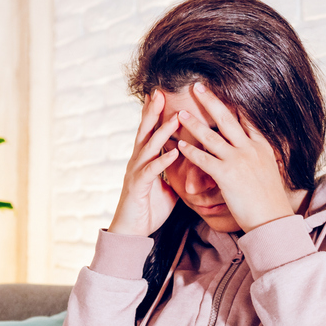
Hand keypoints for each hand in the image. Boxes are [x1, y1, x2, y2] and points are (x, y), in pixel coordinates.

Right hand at [108, 90, 182, 236]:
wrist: (132, 232)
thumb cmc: (149, 209)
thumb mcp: (168, 187)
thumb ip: (176, 173)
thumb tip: (193, 165)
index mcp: (144, 160)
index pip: (149, 132)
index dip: (154, 114)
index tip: (161, 95)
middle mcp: (137, 162)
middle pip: (144, 132)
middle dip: (152, 112)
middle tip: (160, 92)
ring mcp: (136, 173)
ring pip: (148, 147)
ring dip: (162, 132)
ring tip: (175, 117)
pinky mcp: (138, 187)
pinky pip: (151, 171)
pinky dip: (163, 161)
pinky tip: (175, 152)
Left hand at [174, 82, 297, 231]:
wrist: (273, 219)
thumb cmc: (269, 200)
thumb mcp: (269, 170)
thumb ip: (260, 155)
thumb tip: (255, 148)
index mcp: (262, 146)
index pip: (246, 118)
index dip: (232, 103)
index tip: (220, 89)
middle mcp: (250, 148)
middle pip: (227, 118)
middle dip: (210, 101)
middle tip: (197, 86)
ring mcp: (238, 160)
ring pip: (211, 136)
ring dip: (193, 123)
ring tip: (179, 113)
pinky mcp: (227, 175)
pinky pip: (204, 159)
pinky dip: (191, 151)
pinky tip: (179, 145)